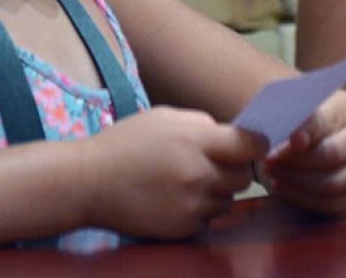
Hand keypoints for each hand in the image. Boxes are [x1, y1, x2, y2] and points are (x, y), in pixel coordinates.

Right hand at [84, 106, 265, 238]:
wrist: (89, 182)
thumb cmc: (126, 143)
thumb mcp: (165, 117)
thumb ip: (203, 125)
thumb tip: (235, 135)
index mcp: (196, 140)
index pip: (250, 145)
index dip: (256, 145)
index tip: (253, 145)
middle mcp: (199, 174)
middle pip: (243, 176)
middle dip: (233, 169)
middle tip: (212, 164)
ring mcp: (192, 204)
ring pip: (228, 200)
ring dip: (217, 192)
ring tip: (188, 182)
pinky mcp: (183, 227)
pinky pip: (209, 218)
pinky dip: (200, 210)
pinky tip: (176, 199)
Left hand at [260, 90, 345, 215]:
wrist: (316, 133)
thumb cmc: (302, 116)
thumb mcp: (296, 106)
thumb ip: (293, 115)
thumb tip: (296, 141)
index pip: (325, 121)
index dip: (302, 134)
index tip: (279, 144)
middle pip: (332, 155)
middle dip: (295, 162)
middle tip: (267, 161)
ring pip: (333, 183)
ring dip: (296, 182)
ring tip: (272, 174)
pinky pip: (333, 204)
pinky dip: (304, 199)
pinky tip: (283, 187)